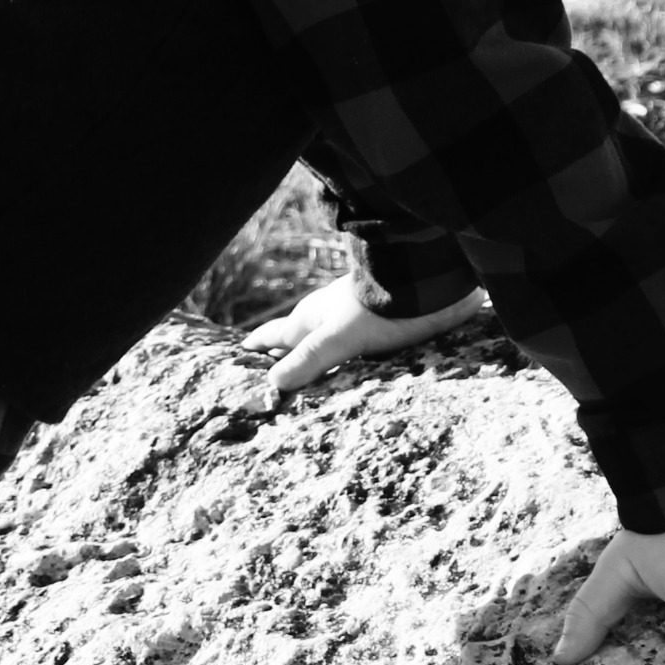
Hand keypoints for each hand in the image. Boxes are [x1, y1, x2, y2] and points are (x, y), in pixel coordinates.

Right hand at [240, 273, 488, 399]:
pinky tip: (345, 366)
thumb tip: (272, 382)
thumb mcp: (340, 338)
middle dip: (280, 352)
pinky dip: (337, 355)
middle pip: (295, 336)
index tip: (240, 352)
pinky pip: (345, 342)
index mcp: (309, 318)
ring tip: (302, 373)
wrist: (425, 281)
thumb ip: (309, 359)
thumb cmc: (378, 309)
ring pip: (320, 337)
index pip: (272, 335)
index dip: (256, 346)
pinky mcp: (374, 321)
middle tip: (265, 369)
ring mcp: (349, 316)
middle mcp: (324, 315)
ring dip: (310, 354)